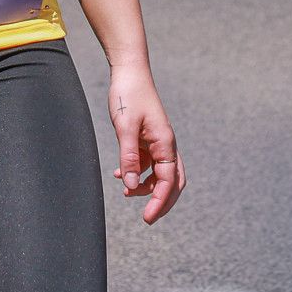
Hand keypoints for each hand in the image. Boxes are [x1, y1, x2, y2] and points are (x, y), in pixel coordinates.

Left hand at [107, 64, 184, 224]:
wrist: (129, 72)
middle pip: (172, 182)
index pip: (168, 181)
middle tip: (148, 218)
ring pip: (160, 174)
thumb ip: (128, 156)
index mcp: (165, 143)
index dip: (158, 202)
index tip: (147, 218)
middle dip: (162, 201)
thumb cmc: (129, 95)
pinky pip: (147, 163)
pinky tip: (119, 174)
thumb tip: (129, 185)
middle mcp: (166, 145)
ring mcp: (158, 142)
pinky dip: (137, 173)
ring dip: (147, 187)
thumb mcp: (125, 127)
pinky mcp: (148, 139)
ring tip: (125, 192)